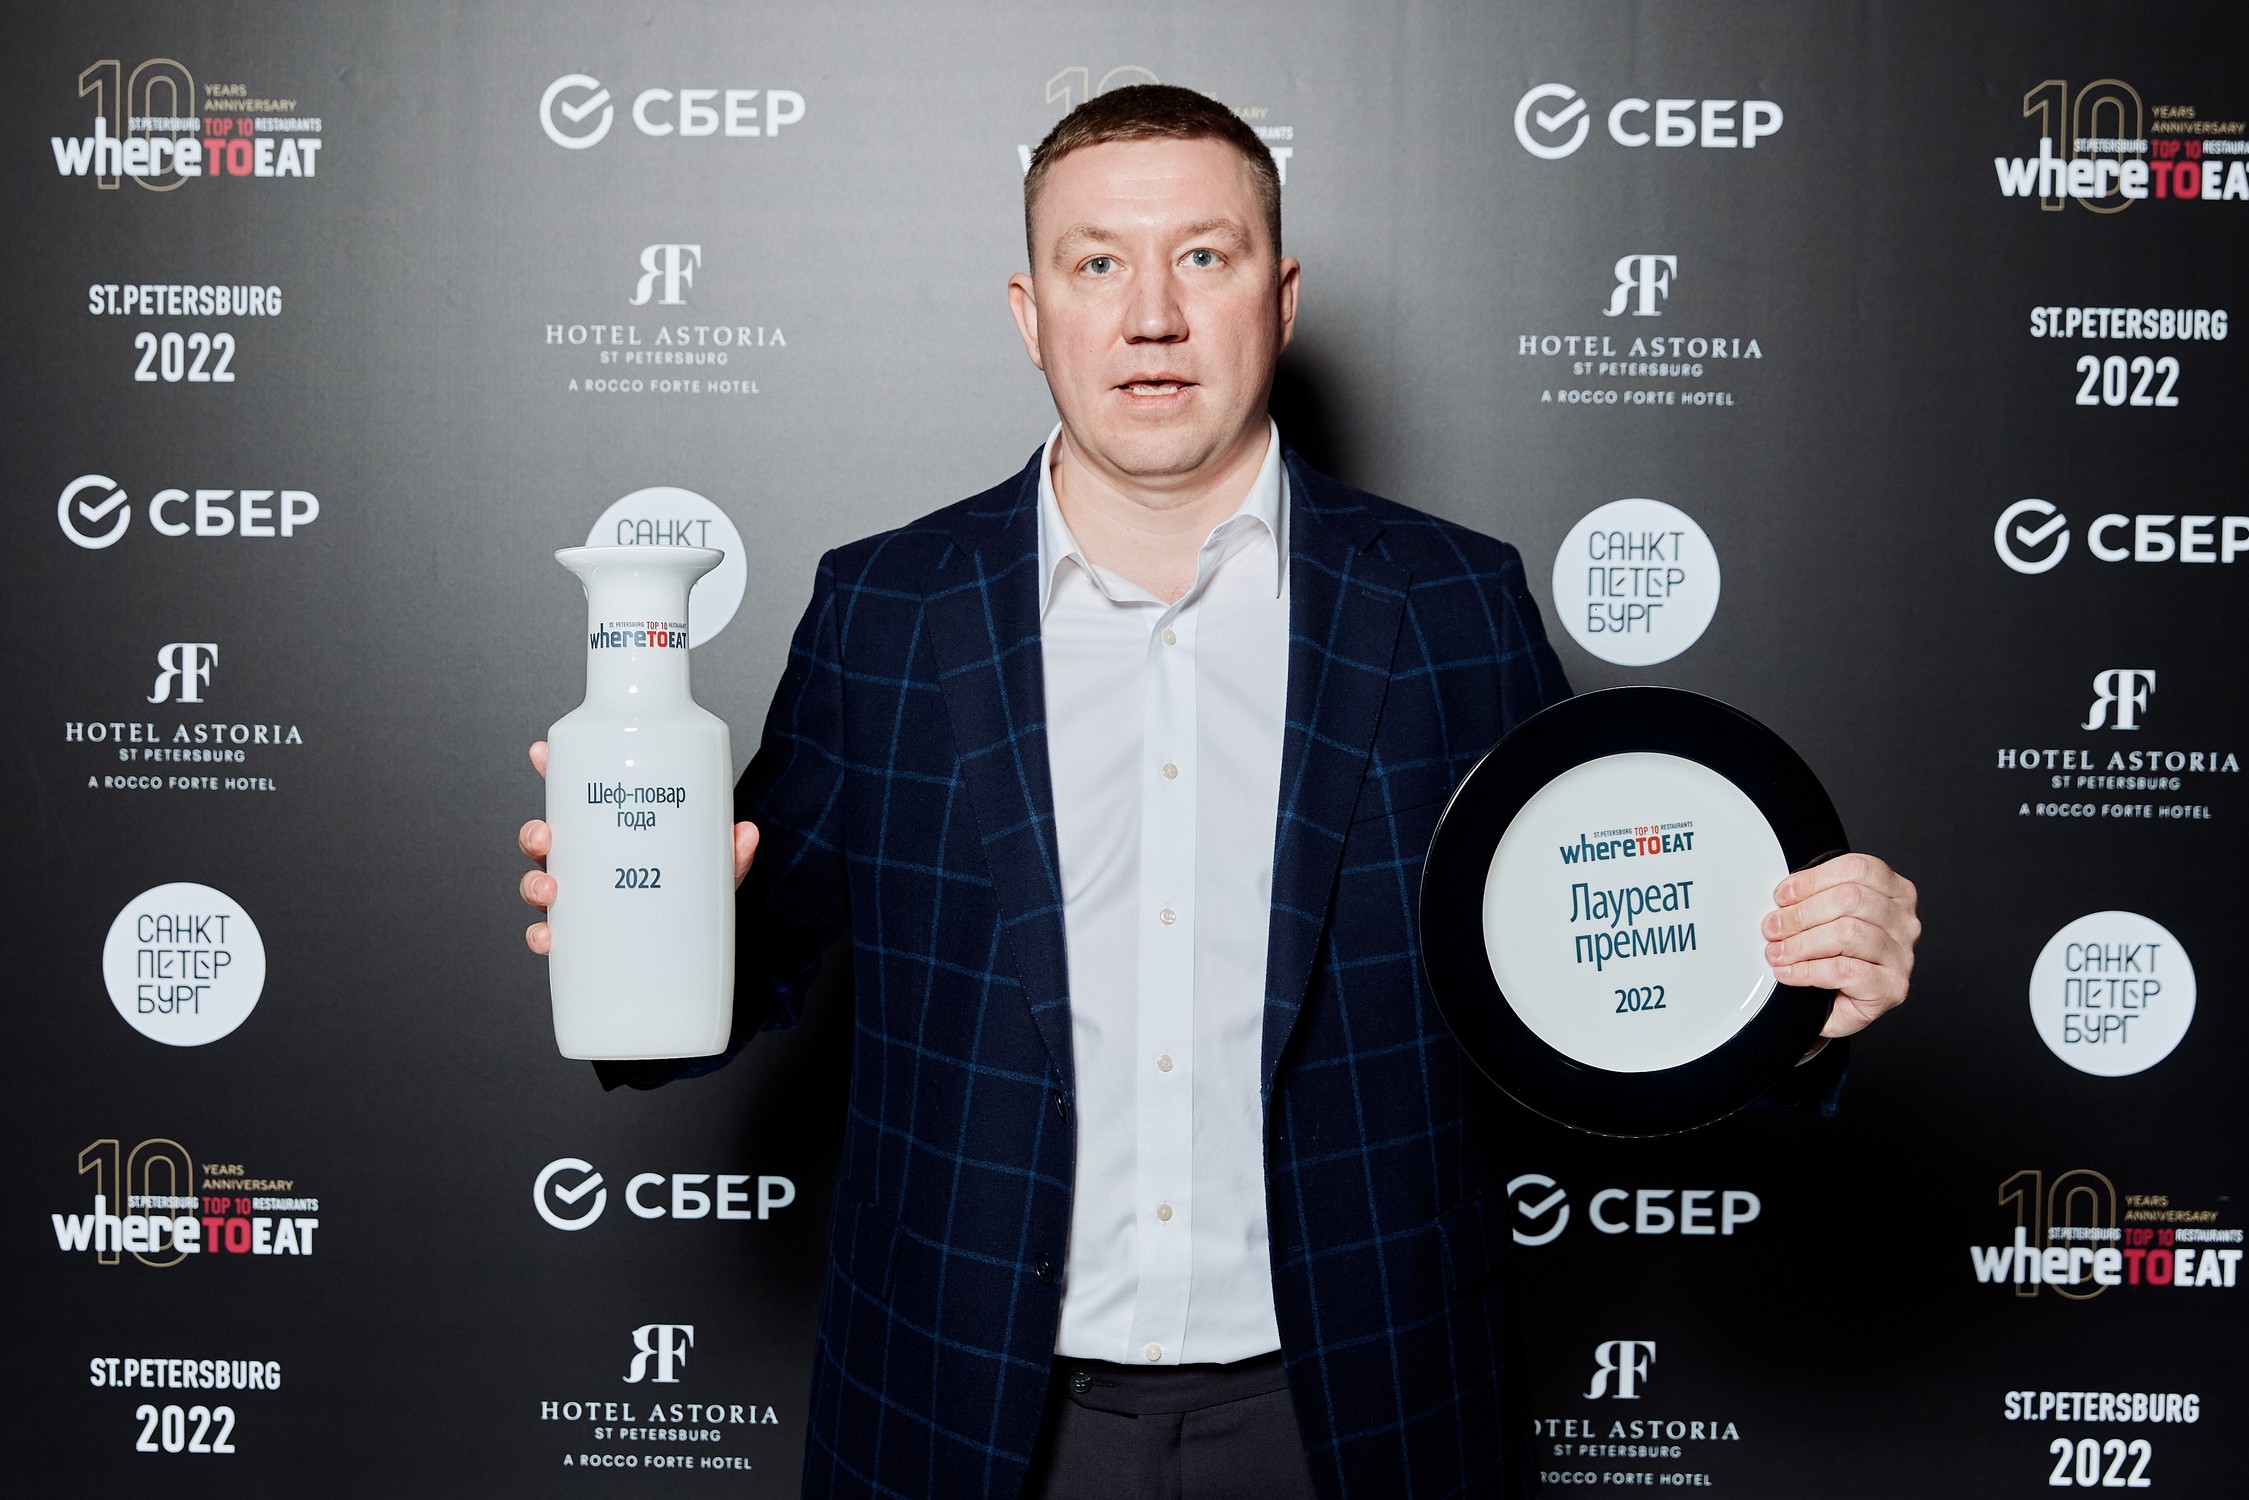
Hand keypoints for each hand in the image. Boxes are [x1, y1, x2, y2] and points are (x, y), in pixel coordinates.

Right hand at [517, 740, 758, 954]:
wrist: (694, 948)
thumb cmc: (692, 896)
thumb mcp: (712, 870)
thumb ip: (729, 854)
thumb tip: (747, 833)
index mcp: (609, 836)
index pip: (576, 798)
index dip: (552, 772)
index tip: (540, 753)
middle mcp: (587, 865)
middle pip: (546, 842)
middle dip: (534, 835)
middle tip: (545, 836)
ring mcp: (580, 901)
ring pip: (540, 886)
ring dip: (534, 886)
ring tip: (551, 889)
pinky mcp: (581, 939)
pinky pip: (551, 938)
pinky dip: (541, 939)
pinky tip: (547, 939)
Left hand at [1762, 852, 1919, 1037]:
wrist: (1837, 1008)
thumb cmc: (1834, 957)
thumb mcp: (1828, 917)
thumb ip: (1816, 898)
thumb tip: (1784, 897)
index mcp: (1895, 893)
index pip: (1858, 869)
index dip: (1813, 879)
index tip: (1782, 896)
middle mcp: (1904, 922)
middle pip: (1850, 899)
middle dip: (1801, 913)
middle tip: (1772, 928)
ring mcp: (1902, 956)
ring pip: (1847, 933)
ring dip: (1800, 943)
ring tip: (1777, 952)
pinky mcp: (1892, 988)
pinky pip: (1844, 971)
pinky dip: (1807, 970)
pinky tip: (1789, 973)